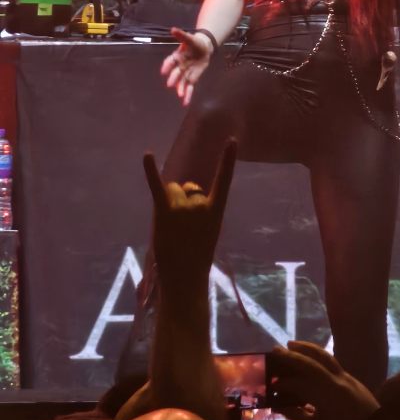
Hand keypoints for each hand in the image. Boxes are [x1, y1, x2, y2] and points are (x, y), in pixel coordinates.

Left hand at [144, 142, 236, 286]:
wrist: (185, 279)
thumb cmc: (197, 255)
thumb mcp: (208, 229)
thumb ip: (199, 208)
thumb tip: (184, 189)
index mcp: (216, 209)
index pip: (224, 180)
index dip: (228, 160)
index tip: (233, 140)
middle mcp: (200, 204)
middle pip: (185, 188)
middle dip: (181, 201)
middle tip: (181, 229)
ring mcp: (182, 208)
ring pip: (171, 190)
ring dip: (168, 202)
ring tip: (170, 227)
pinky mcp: (164, 212)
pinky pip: (157, 187)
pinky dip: (150, 170)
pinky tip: (147, 155)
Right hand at [161, 28, 213, 106]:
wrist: (203, 48)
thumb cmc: (195, 43)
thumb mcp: (190, 38)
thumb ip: (181, 35)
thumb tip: (173, 29)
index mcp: (177, 56)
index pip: (171, 61)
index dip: (167, 66)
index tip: (163, 71)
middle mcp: (179, 66)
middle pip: (175, 73)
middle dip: (173, 79)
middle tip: (169, 85)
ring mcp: (185, 73)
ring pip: (181, 82)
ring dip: (180, 88)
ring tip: (179, 95)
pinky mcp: (192, 78)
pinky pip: (189, 87)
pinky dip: (187, 95)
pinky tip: (185, 102)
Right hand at [270, 341, 379, 419]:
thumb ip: (299, 416)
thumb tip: (280, 406)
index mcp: (327, 395)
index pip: (300, 384)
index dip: (284, 383)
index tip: (271, 385)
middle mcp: (336, 380)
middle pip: (311, 362)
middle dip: (292, 356)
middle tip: (276, 350)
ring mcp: (346, 376)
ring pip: (324, 356)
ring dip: (307, 349)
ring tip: (292, 345)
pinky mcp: (352, 377)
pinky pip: (332, 361)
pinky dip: (318, 356)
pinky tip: (310, 357)